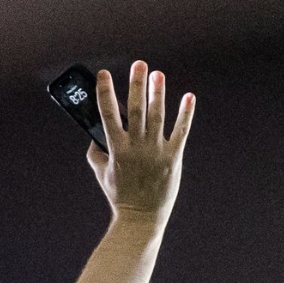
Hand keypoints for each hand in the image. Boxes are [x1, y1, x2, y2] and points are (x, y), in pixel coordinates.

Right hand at [86, 61, 194, 225]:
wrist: (140, 218)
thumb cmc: (119, 194)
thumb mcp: (101, 172)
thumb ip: (96, 150)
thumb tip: (95, 130)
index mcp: (116, 149)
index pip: (107, 114)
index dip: (105, 92)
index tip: (105, 74)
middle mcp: (136, 148)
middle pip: (135, 110)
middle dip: (136, 85)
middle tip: (139, 64)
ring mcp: (156, 152)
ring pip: (157, 117)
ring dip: (157, 93)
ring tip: (157, 74)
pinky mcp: (173, 159)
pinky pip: (180, 132)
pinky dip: (185, 114)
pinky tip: (188, 97)